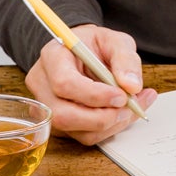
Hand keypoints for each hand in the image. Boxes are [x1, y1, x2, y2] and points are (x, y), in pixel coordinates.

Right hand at [24, 24, 157, 145]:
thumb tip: (132, 86)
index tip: (121, 95)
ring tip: (132, 108)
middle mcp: (43, 84)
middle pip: (63, 115)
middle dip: (102, 117)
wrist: (85, 52)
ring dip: (109, 125)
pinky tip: (124, 113)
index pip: (64, 83)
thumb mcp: (114, 40)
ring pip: (75, 131)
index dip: (94, 95)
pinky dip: (109, 129)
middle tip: (129, 107)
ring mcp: (48, 106)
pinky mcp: (61, 122)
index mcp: (53, 56)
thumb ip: (125, 59)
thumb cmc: (95, 45)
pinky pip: (84, 135)